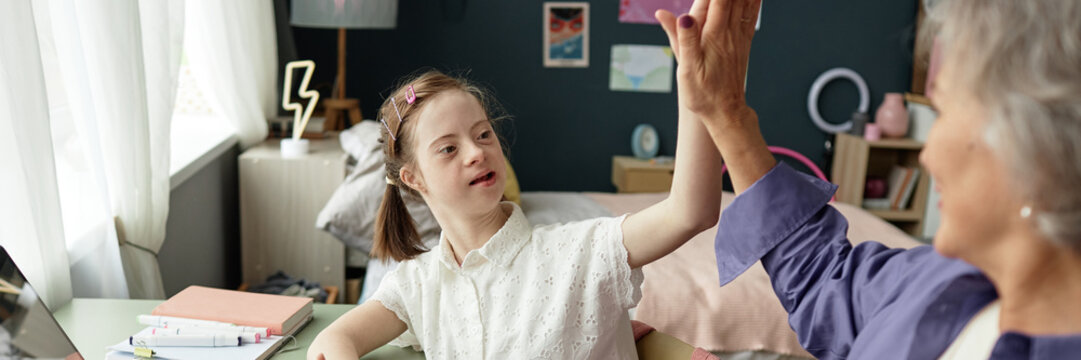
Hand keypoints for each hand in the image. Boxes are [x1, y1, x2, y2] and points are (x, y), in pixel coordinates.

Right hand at [656, 0, 760, 122]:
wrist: (725, 112)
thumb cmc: (702, 94)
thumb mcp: (686, 70)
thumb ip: (683, 41)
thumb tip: (680, 16)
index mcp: (713, 36)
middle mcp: (729, 31)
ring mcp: (739, 35)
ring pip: (746, 1)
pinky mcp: (743, 41)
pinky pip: (751, 12)